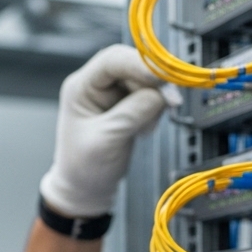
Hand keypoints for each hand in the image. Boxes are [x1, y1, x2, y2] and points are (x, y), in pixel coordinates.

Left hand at [39, 44, 174, 216]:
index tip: (163, 77)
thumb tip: (162, 94)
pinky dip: (154, 112)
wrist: (86, 190)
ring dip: (154, 102)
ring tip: (144, 129)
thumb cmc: (84, 168)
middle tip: (170, 103)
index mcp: (81, 86)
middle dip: (152, 85)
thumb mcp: (108, 139)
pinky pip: (150, 98)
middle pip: (133, 68)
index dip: (139, 63)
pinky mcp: (128, 107)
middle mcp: (97, 85)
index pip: (112, 60)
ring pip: (145, 83)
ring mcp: (113, 96)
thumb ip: (134, 112)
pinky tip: (144, 130)